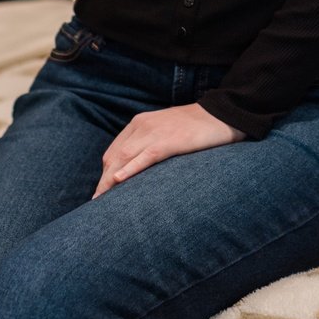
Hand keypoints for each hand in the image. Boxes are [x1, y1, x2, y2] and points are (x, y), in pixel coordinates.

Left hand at [92, 102, 246, 196]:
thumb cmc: (197, 126)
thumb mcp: (167, 131)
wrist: (223, 113)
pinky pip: (145, 156)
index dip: (105, 174)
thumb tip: (137, 167)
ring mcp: (156, 132)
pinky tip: (119, 181)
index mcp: (140, 123)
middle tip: (95, 205)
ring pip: (124, 157)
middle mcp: (143, 125)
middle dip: (102, 181)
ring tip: (101, 201)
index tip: (101, 193)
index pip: (114, 151)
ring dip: (109, 181)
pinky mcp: (170, 140)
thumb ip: (150, 143)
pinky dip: (130, 169)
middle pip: (114, 157)